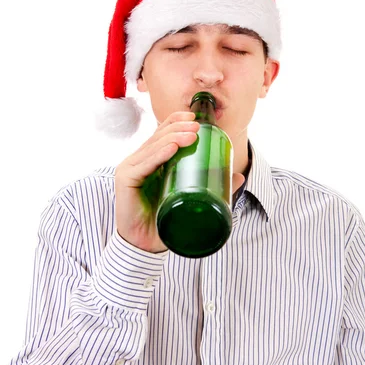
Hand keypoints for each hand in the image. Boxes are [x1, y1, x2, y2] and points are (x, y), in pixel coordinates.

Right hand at [114, 111, 243, 252]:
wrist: (145, 246)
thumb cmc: (164, 222)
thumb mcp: (191, 201)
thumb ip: (213, 188)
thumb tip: (238, 176)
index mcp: (151, 162)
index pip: (161, 135)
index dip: (176, 122)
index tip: (195, 118)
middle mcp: (138, 162)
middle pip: (157, 137)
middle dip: (178, 128)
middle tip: (198, 126)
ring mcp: (130, 169)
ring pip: (152, 147)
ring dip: (172, 138)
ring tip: (191, 134)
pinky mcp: (125, 181)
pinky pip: (143, 164)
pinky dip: (158, 154)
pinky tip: (170, 148)